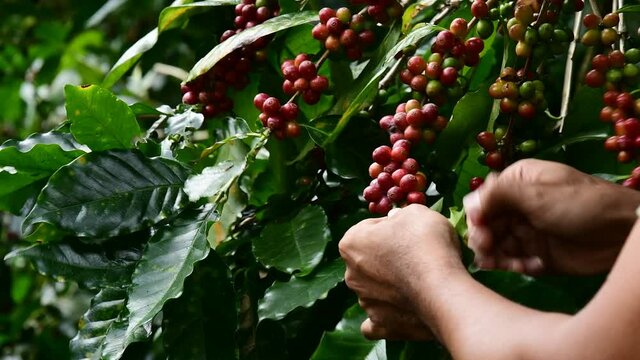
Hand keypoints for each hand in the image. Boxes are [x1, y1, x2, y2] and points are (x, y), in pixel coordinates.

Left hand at [339, 205, 463, 333]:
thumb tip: (395, 221)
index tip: (411, 232)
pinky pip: (376, 322)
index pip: (370, 229)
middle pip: (370, 260)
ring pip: (374, 290)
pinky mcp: (381, 325)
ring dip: (390, 286)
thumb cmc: (426, 244)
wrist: (443, 289)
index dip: (392, 228)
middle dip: (388, 258)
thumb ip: (400, 215)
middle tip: (417, 257)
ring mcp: (365, 302)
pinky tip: (399, 312)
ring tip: (419, 283)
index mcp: (351, 243)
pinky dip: (386, 316)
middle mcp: (351, 274)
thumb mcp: (416, 213)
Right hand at [464, 159, 639, 274]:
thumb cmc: (580, 204)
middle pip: (486, 224)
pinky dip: (513, 266)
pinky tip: (523, 267)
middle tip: (486, 252)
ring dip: (495, 255)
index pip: (482, 200)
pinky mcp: (538, 255)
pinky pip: (514, 261)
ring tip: (499, 264)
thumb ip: (497, 195)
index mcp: (517, 183)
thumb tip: (467, 205)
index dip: (476, 217)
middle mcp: (518, 206)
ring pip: (497, 245)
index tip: (479, 231)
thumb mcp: (536, 193)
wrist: (622, 234)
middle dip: (484, 238)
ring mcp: (528, 231)